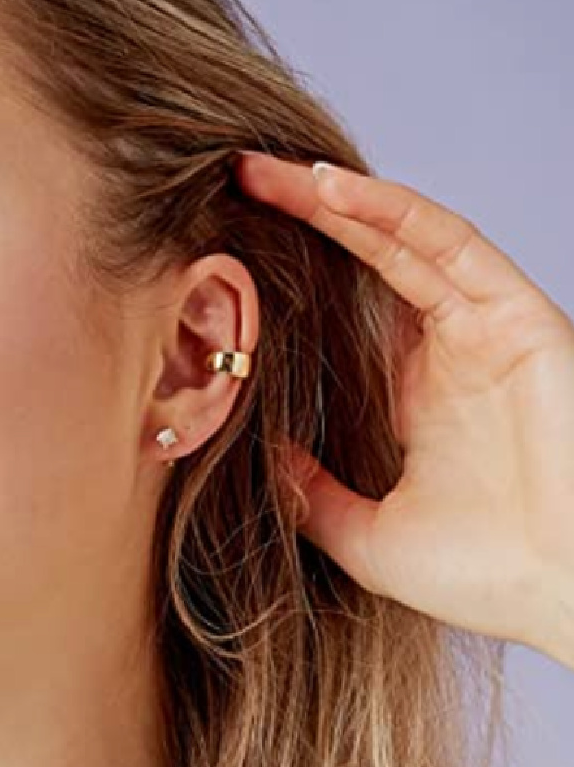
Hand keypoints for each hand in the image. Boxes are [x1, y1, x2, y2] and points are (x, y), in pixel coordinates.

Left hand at [233, 150, 573, 669]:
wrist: (569, 595)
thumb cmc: (487, 577)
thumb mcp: (366, 536)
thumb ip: (312, 494)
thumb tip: (257, 453)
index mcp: (415, 395)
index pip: (345, 311)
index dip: (293, 275)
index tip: (227, 251)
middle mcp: (448, 350)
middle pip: (363, 261)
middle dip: (299, 219)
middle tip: (234, 182)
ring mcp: (483, 327)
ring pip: (399, 238)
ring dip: (332, 199)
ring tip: (262, 171)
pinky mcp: (518, 315)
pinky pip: (447, 243)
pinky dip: (391, 210)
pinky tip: (330, 188)